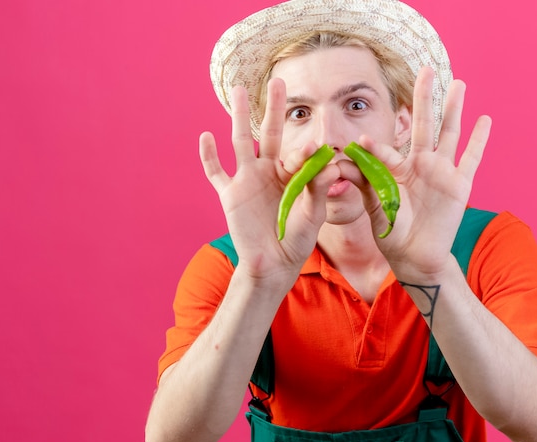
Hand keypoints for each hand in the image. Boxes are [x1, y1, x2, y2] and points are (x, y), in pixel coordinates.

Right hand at [200, 78, 339, 282]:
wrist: (273, 265)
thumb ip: (319, 189)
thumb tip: (330, 163)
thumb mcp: (312, 215)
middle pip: (271, 133)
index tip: (318, 145)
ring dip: (241, 117)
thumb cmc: (297, 242)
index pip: (299, 153)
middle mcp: (270, 172)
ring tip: (239, 90)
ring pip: (242, 141)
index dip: (307, 149)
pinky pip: (216, 172)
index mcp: (293, 176)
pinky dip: (209, 156)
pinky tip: (206, 136)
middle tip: (279, 81)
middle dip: (275, 108)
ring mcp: (248, 181)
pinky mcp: (230, 194)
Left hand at [352, 67, 491, 278]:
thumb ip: (364, 182)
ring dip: (454, 110)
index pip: (386, 151)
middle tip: (426, 70)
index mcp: (398, 170)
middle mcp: (420, 165)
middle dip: (424, 99)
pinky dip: (479, 140)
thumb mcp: (375, 206)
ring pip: (449, 134)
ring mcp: (442, 173)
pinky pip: (471, 159)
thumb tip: (346, 159)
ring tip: (458, 85)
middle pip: (424, 125)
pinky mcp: (459, 185)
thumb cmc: (392, 231)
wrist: (415, 256)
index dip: (375, 147)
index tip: (362, 142)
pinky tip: (485, 119)